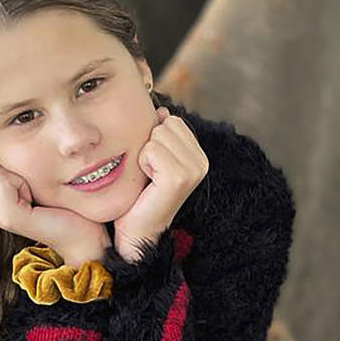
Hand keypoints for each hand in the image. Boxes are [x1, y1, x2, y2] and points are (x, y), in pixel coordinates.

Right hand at [0, 158, 111, 265]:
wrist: (82, 237)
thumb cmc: (65, 208)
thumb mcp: (35, 183)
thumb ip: (9, 170)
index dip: (8, 166)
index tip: (31, 185)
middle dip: (11, 170)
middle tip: (34, 192)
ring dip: (19, 176)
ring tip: (35, 197)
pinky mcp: (10, 218)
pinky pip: (2, 180)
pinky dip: (22, 183)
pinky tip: (35, 199)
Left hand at [112, 106, 208, 260]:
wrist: (137, 230)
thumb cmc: (141, 194)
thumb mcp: (153, 158)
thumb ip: (161, 133)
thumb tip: (161, 111)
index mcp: (199, 156)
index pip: (172, 120)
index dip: (155, 139)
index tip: (155, 167)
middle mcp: (202, 162)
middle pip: (166, 124)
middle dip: (150, 144)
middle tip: (151, 173)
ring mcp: (193, 170)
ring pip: (158, 134)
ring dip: (144, 154)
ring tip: (149, 178)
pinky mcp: (179, 178)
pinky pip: (151, 150)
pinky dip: (142, 163)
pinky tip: (148, 182)